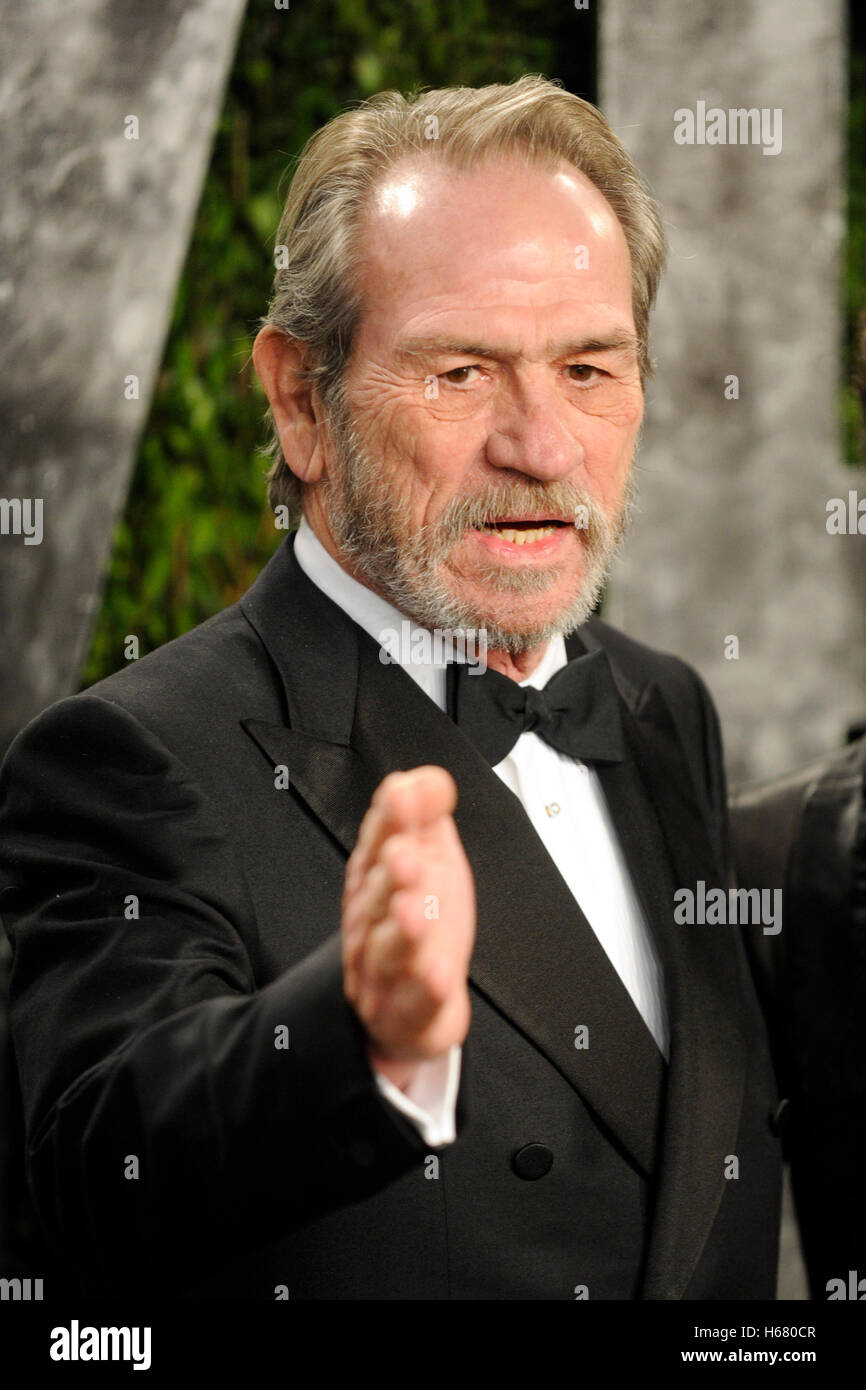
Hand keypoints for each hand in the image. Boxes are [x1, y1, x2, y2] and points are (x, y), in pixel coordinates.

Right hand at [341, 766, 474, 1088]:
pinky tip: (438, 975)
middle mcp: (372, 922)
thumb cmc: (417, 923)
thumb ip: (426, 816)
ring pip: (390, 950)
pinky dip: (425, 991)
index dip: (389, 821)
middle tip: (406, 856)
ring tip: (416, 912)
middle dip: (391, 874)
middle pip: (378, 897)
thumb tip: (429, 776)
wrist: (408, 1004)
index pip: (376, 844)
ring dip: (402, 930)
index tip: (403, 797)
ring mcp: (385, 970)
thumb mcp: (429, 860)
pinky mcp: (406, 1012)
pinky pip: (414, 1003)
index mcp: (376, 879)